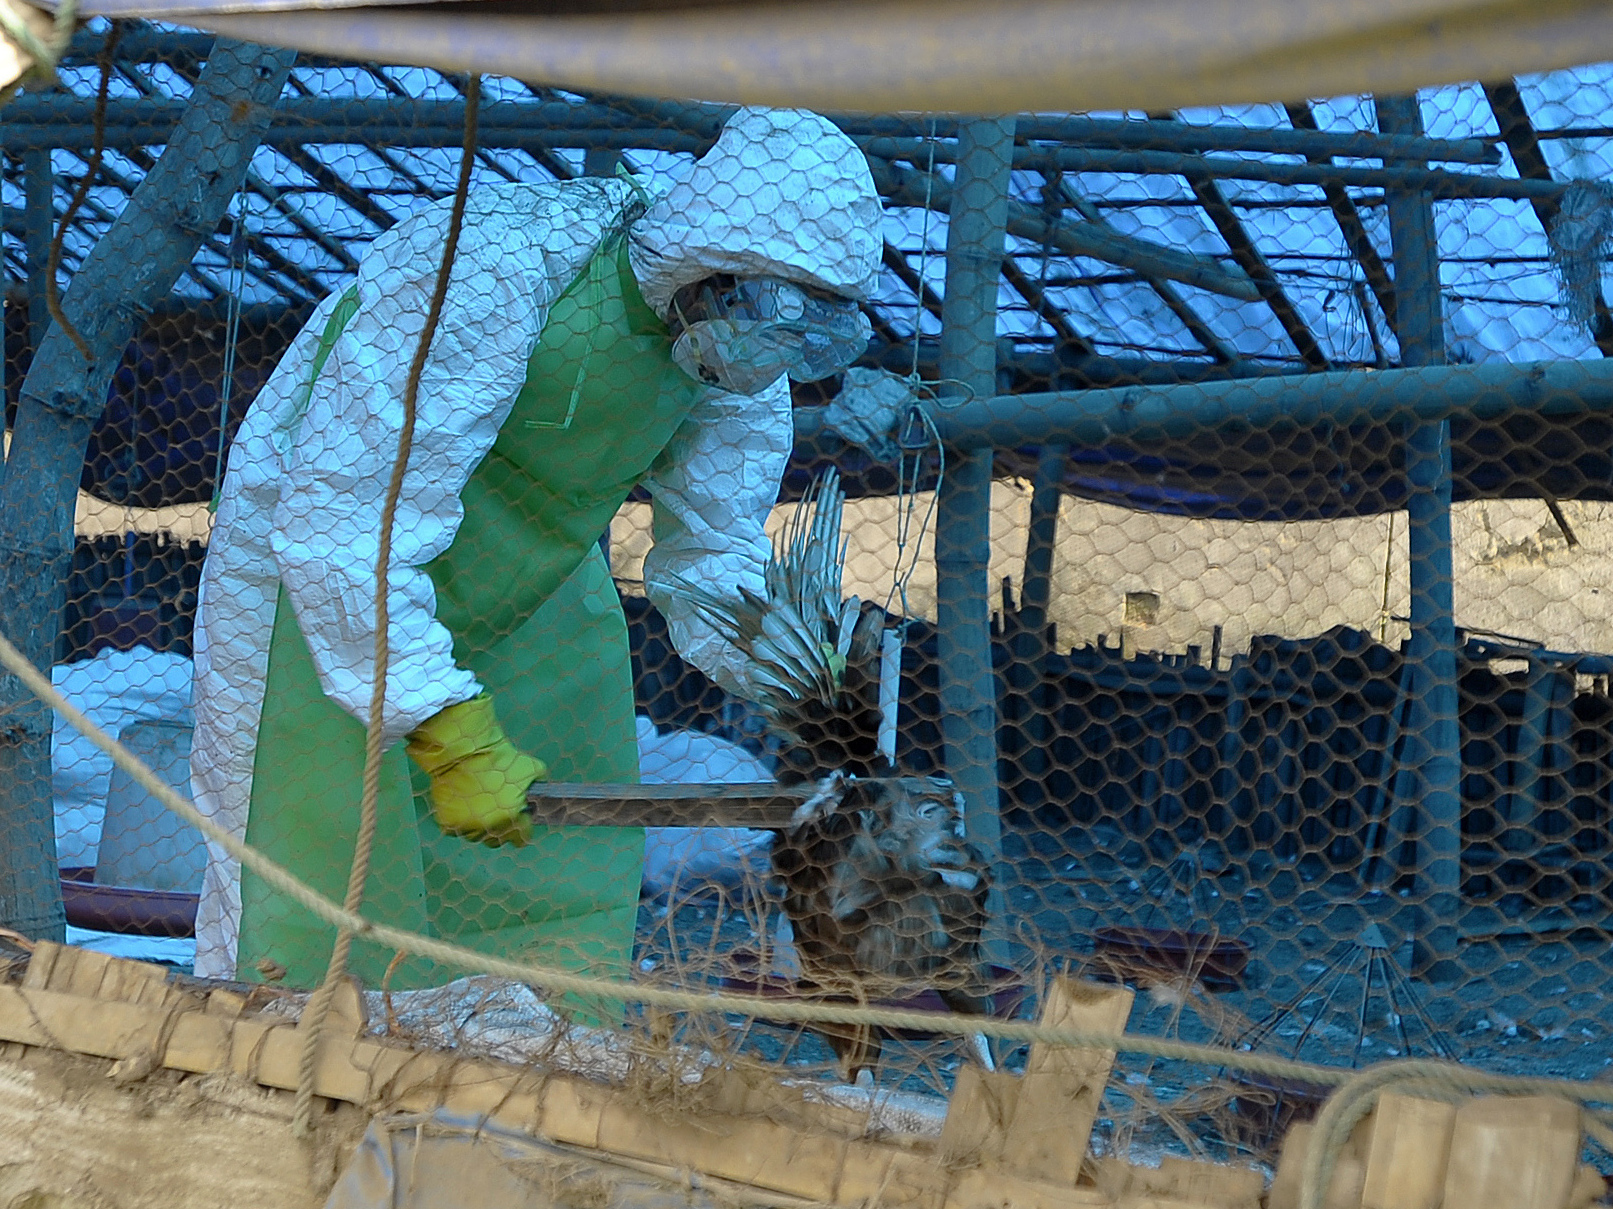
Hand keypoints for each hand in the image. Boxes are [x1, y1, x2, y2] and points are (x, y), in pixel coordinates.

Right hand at [405, 694, 546, 846]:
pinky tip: (463, 804)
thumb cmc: (501, 758)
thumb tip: (540, 795)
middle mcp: (490, 829)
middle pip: (498, 840)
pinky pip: (456, 828)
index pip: (522, 838)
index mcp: (512, 820)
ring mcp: (467, 828)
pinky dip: (459, 820)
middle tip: (498, 812)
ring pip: (476, 835)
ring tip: (479, 805)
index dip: (522, 828)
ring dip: (479, 825)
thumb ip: (540, 786)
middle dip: (501, 828)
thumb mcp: (533, 768)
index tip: (520, 820)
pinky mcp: (448, 823)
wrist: (466, 751)